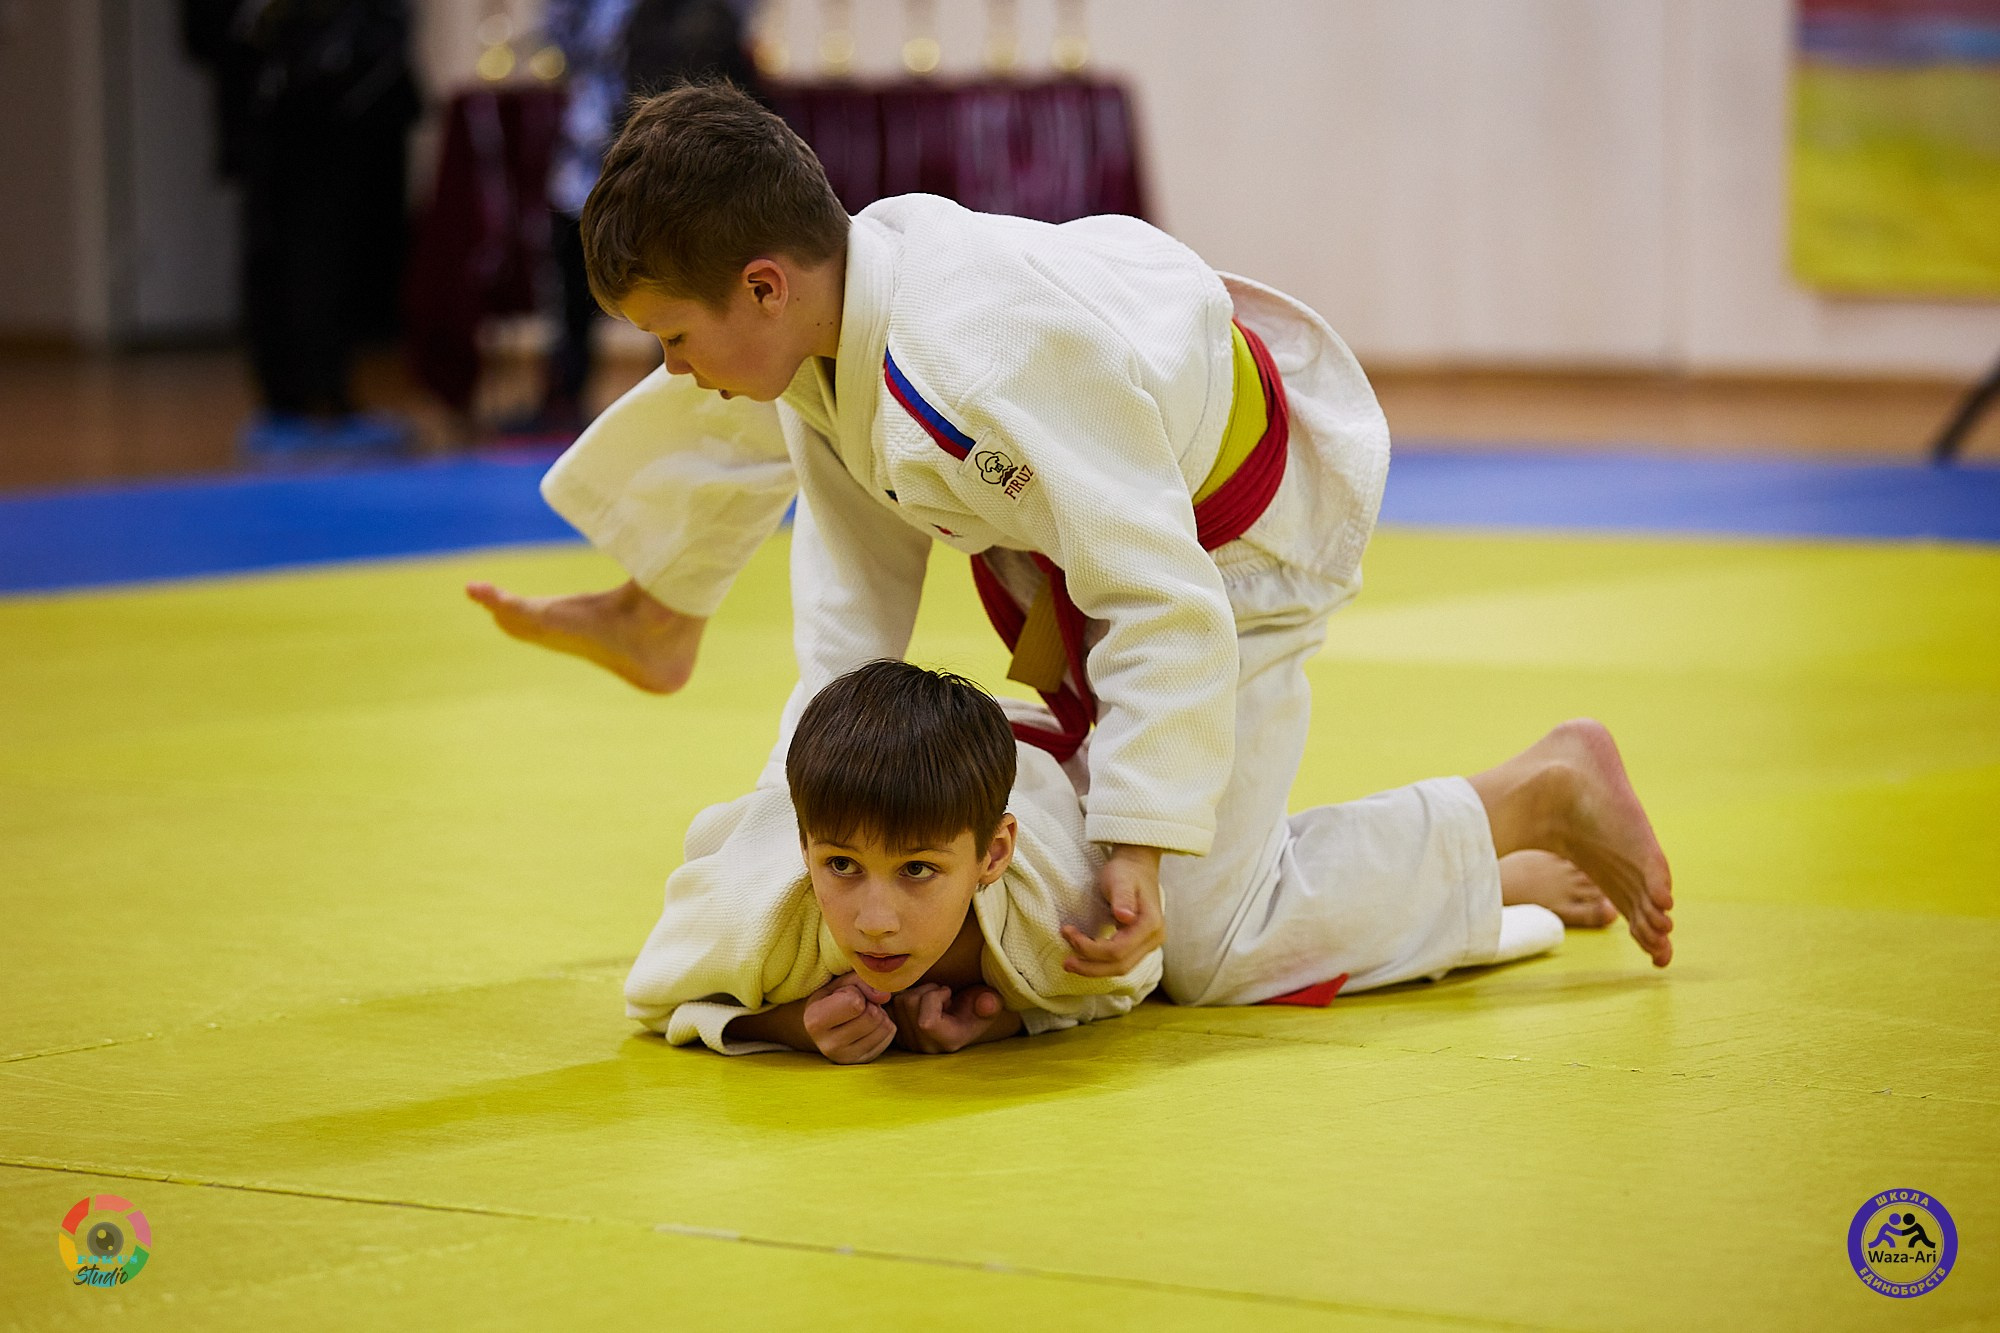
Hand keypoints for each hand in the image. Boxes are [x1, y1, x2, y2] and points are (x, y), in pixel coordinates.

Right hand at [801, 973, 895, 1063]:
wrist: (823, 1026)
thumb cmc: (832, 998)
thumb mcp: (840, 983)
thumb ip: (862, 980)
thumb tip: (885, 996)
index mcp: (815, 1020)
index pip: (855, 1003)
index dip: (856, 992)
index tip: (845, 994)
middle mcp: (828, 1045)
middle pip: (872, 1016)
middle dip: (871, 1004)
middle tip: (859, 1004)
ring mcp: (845, 1057)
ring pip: (883, 1027)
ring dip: (879, 1014)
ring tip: (864, 1013)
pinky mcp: (861, 1062)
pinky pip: (888, 1037)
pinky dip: (884, 1026)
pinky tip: (869, 1025)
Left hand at [890, 983, 1008, 1053]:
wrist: (967, 1013)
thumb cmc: (978, 1005)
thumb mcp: (991, 1002)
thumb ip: (991, 1003)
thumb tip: (987, 1003)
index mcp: (948, 1041)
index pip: (926, 1022)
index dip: (935, 997)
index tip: (949, 992)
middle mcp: (926, 1047)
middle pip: (909, 1005)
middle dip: (926, 989)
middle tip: (941, 994)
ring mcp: (909, 1043)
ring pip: (898, 1002)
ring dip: (915, 991)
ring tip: (932, 998)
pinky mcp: (897, 1034)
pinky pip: (889, 1005)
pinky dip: (902, 995)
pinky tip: (918, 1001)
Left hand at [1062, 844, 1164, 977]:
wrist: (1137, 867)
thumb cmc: (1126, 871)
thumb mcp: (1119, 880)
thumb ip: (1122, 898)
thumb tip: (1125, 917)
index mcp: (1150, 924)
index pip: (1118, 950)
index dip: (1091, 949)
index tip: (1069, 934)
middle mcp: (1154, 939)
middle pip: (1120, 965)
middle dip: (1090, 966)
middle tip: (1065, 961)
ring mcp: (1149, 944)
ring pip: (1120, 968)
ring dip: (1093, 969)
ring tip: (1070, 963)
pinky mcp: (1140, 946)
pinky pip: (1121, 962)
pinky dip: (1100, 964)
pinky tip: (1083, 959)